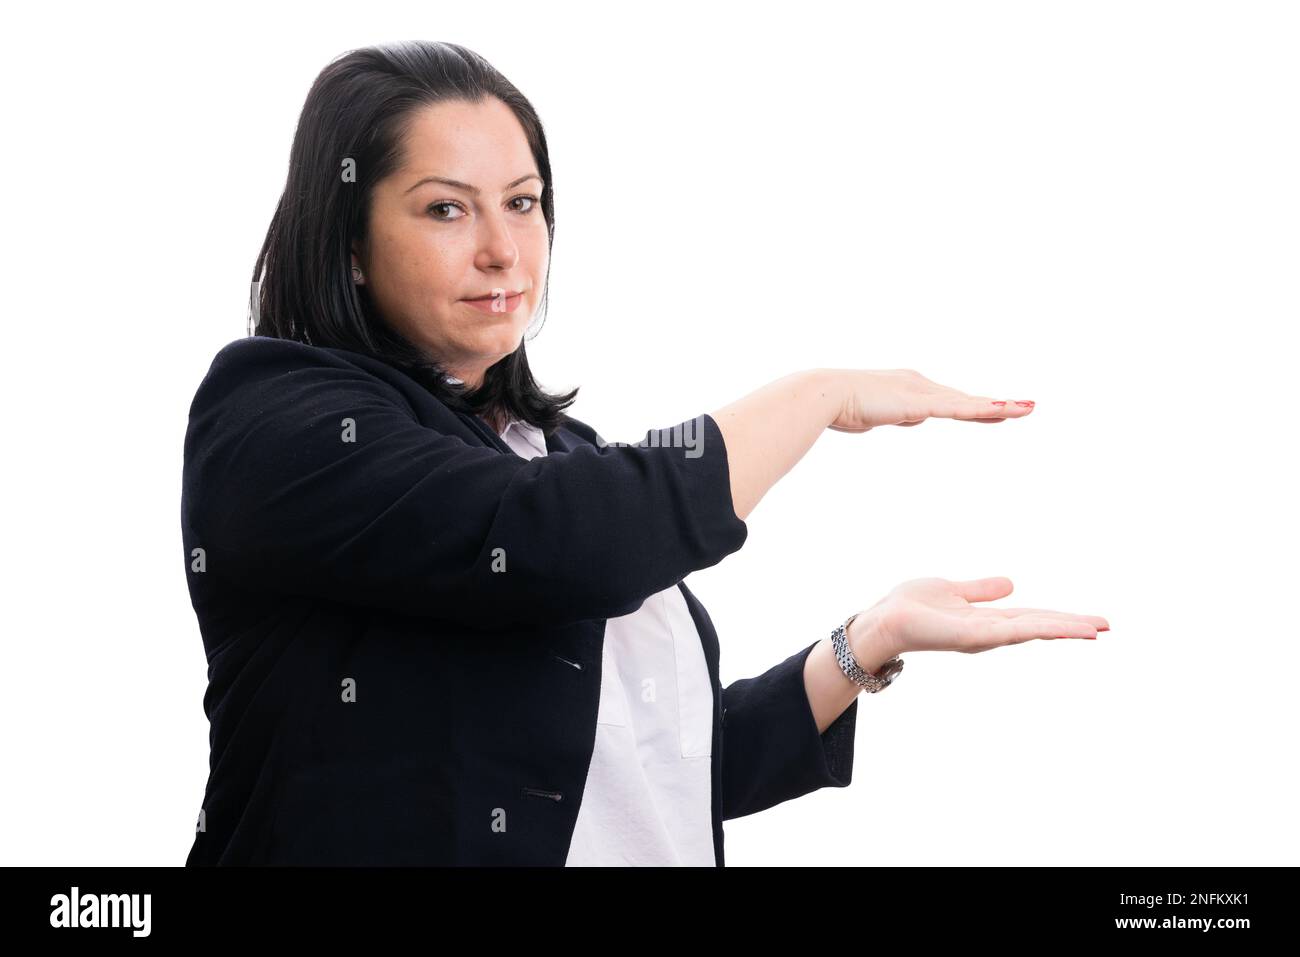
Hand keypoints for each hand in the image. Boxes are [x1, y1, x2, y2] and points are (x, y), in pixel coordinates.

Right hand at [824, 368, 1034, 432]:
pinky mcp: (919, 403)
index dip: (974, 407)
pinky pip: (957, 408)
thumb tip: (903, 417)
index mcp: (909, 387)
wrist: (825, 394)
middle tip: (1026, 407)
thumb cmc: (839, 406)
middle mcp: (920, 385)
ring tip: (1028, 409)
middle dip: (997, 405)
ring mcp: (921, 393)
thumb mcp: (872, 415)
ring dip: (1001, 407)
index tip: (997, 411)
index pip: (948, 401)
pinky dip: (981, 410)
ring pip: (968, 402)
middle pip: (965, 400)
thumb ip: (891, 415)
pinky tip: (1003, 411)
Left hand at [851, 576, 1108, 660]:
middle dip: (1072, 627)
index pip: (1034, 618)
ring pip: (1029, 630)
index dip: (1063, 619)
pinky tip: (1051, 628)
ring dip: (1060, 630)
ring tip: (1093, 630)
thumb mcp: (953, 590)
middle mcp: (989, 632)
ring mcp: (981, 637)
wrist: (882, 620)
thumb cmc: (911, 607)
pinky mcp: (968, 637)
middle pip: (1039, 627)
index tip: (1094, 622)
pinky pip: (1005, 632)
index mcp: (988, 620)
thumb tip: (1011, 584)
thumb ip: (980, 590)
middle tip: (1107, 627)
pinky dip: (1030, 630)